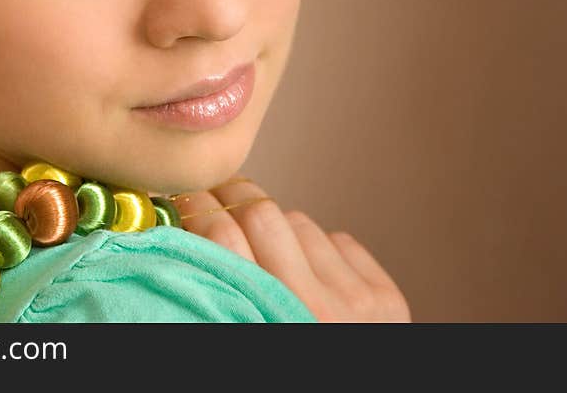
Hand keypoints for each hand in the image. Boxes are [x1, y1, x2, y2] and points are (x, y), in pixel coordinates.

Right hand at [173, 176, 411, 322]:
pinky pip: (339, 240)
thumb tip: (180, 238)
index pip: (222, 237)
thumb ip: (213, 298)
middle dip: (233, 195)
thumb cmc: (282, 381)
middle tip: (215, 192)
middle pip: (262, 214)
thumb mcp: (233, 341)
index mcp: (265, 324)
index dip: (196, 207)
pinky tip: (308, 266)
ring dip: (277, 224)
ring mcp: (358, 300)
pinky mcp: (386, 297)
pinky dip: (319, 245)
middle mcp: (315, 308)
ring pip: (300, 221)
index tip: (182, 196)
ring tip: (264, 239)